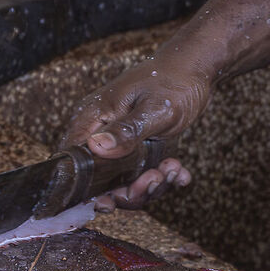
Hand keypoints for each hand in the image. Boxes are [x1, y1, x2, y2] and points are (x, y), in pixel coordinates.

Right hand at [60, 52, 207, 206]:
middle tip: (155, 178)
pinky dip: (163, 179)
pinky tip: (182, 174)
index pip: (73, 163)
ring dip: (151, 185)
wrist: (195, 68)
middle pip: (100, 180)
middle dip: (129, 190)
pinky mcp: (138, 148)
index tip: (109, 202)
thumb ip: (126, 130)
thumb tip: (96, 147)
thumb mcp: (153, 108)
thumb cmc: (173, 80)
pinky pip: (144, 174)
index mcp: (93, 119)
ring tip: (174, 168)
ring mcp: (120, 143)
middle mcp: (101, 134)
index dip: (86, 190)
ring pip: (124, 181)